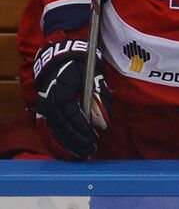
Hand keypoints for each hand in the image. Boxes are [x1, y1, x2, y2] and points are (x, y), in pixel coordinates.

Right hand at [32, 37, 108, 160]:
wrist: (58, 56)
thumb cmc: (79, 65)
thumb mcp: (93, 76)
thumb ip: (100, 97)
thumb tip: (103, 124)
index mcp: (61, 93)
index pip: (73, 117)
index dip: (83, 130)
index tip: (93, 138)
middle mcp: (50, 101)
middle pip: (63, 127)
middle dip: (77, 140)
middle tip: (90, 149)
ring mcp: (45, 105)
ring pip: (56, 129)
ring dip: (69, 142)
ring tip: (82, 152)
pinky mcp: (45, 108)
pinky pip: (53, 126)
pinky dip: (62, 137)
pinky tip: (72, 146)